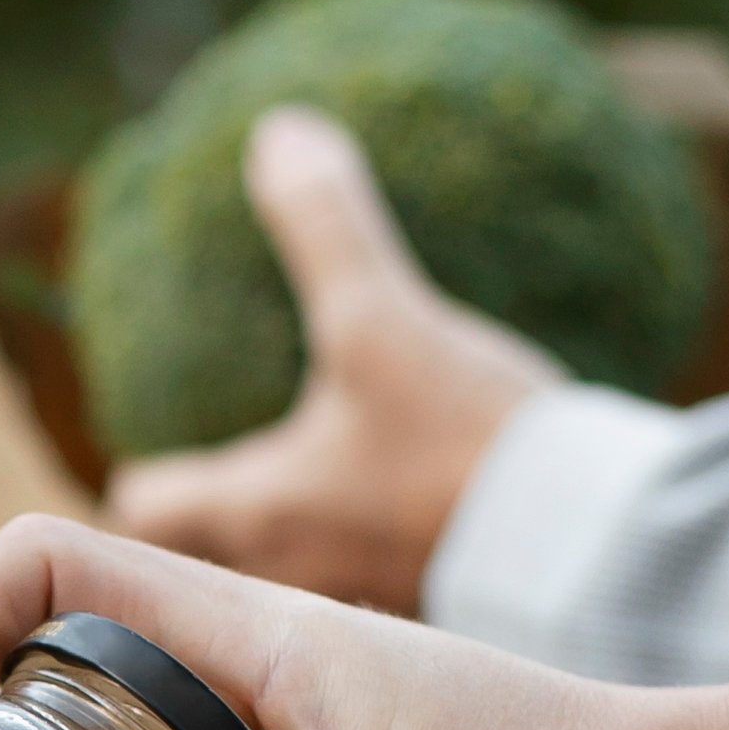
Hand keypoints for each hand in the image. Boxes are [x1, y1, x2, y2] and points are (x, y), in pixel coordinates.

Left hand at [103, 106, 562, 615]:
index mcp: (255, 512)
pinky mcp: (428, 596)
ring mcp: (360, 594)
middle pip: (208, 549)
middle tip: (222, 451)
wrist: (588, 542)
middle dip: (208, 507)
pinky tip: (406, 481)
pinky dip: (366, 530)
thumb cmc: (464, 443)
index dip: (140, 476)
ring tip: (313, 461)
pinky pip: (372, 565)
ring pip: (291, 562)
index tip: (152, 445)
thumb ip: (323, 227)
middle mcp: (290, 572)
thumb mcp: (381, 320)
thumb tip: (277, 132)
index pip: (144, 509)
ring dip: (289, 521)